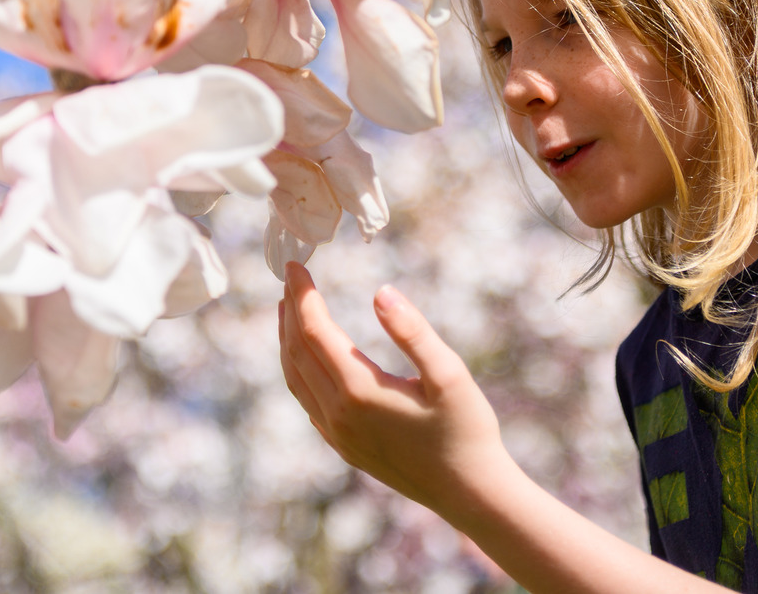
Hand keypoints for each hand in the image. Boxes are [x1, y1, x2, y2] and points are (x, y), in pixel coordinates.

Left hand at [277, 262, 513, 518]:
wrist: (470, 494)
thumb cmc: (467, 430)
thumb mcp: (449, 374)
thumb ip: (413, 331)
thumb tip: (381, 292)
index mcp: (360, 391)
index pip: (314, 332)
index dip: (303, 295)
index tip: (295, 264)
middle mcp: (339, 415)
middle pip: (297, 353)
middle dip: (290, 311)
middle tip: (290, 276)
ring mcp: (338, 435)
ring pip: (295, 379)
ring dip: (288, 341)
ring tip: (289, 310)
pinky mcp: (344, 447)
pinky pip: (307, 402)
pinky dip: (298, 371)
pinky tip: (308, 358)